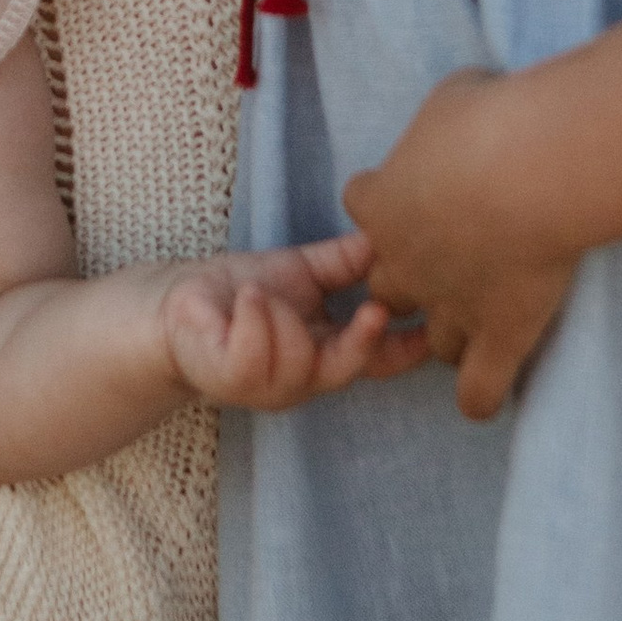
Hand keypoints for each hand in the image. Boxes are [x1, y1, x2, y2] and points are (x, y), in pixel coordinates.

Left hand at [157, 229, 425, 411]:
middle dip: (364, 343)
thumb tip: (393, 233)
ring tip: (264, 294)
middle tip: (376, 309)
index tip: (441, 324)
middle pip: (349, 368)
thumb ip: (349, 261)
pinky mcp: (230, 379)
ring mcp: (268, 386)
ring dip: (287, 321)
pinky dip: (256, 320)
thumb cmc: (243, 291)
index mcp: (329, 352)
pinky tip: (247, 299)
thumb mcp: (305, 271)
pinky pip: (255, 355)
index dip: (415, 348)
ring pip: (300, 362)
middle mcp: (306, 377)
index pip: (383, 359)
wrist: (180, 303)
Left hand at [345, 73, 577, 422]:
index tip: (419, 186)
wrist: (530, 169)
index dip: (387, 200)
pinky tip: (486, 395)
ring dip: (448, 334)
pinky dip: (479, 395)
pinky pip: (478, 388)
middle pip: (385, 286)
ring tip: (479, 323)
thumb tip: (468, 112)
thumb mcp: (454, 99)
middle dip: (410, 279)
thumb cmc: (490, 118)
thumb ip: (448, 121)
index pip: (364, 205)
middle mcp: (406, 262)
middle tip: (455, 256)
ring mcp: (450, 304)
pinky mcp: (499, 333)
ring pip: (433, 341)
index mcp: (385, 203)